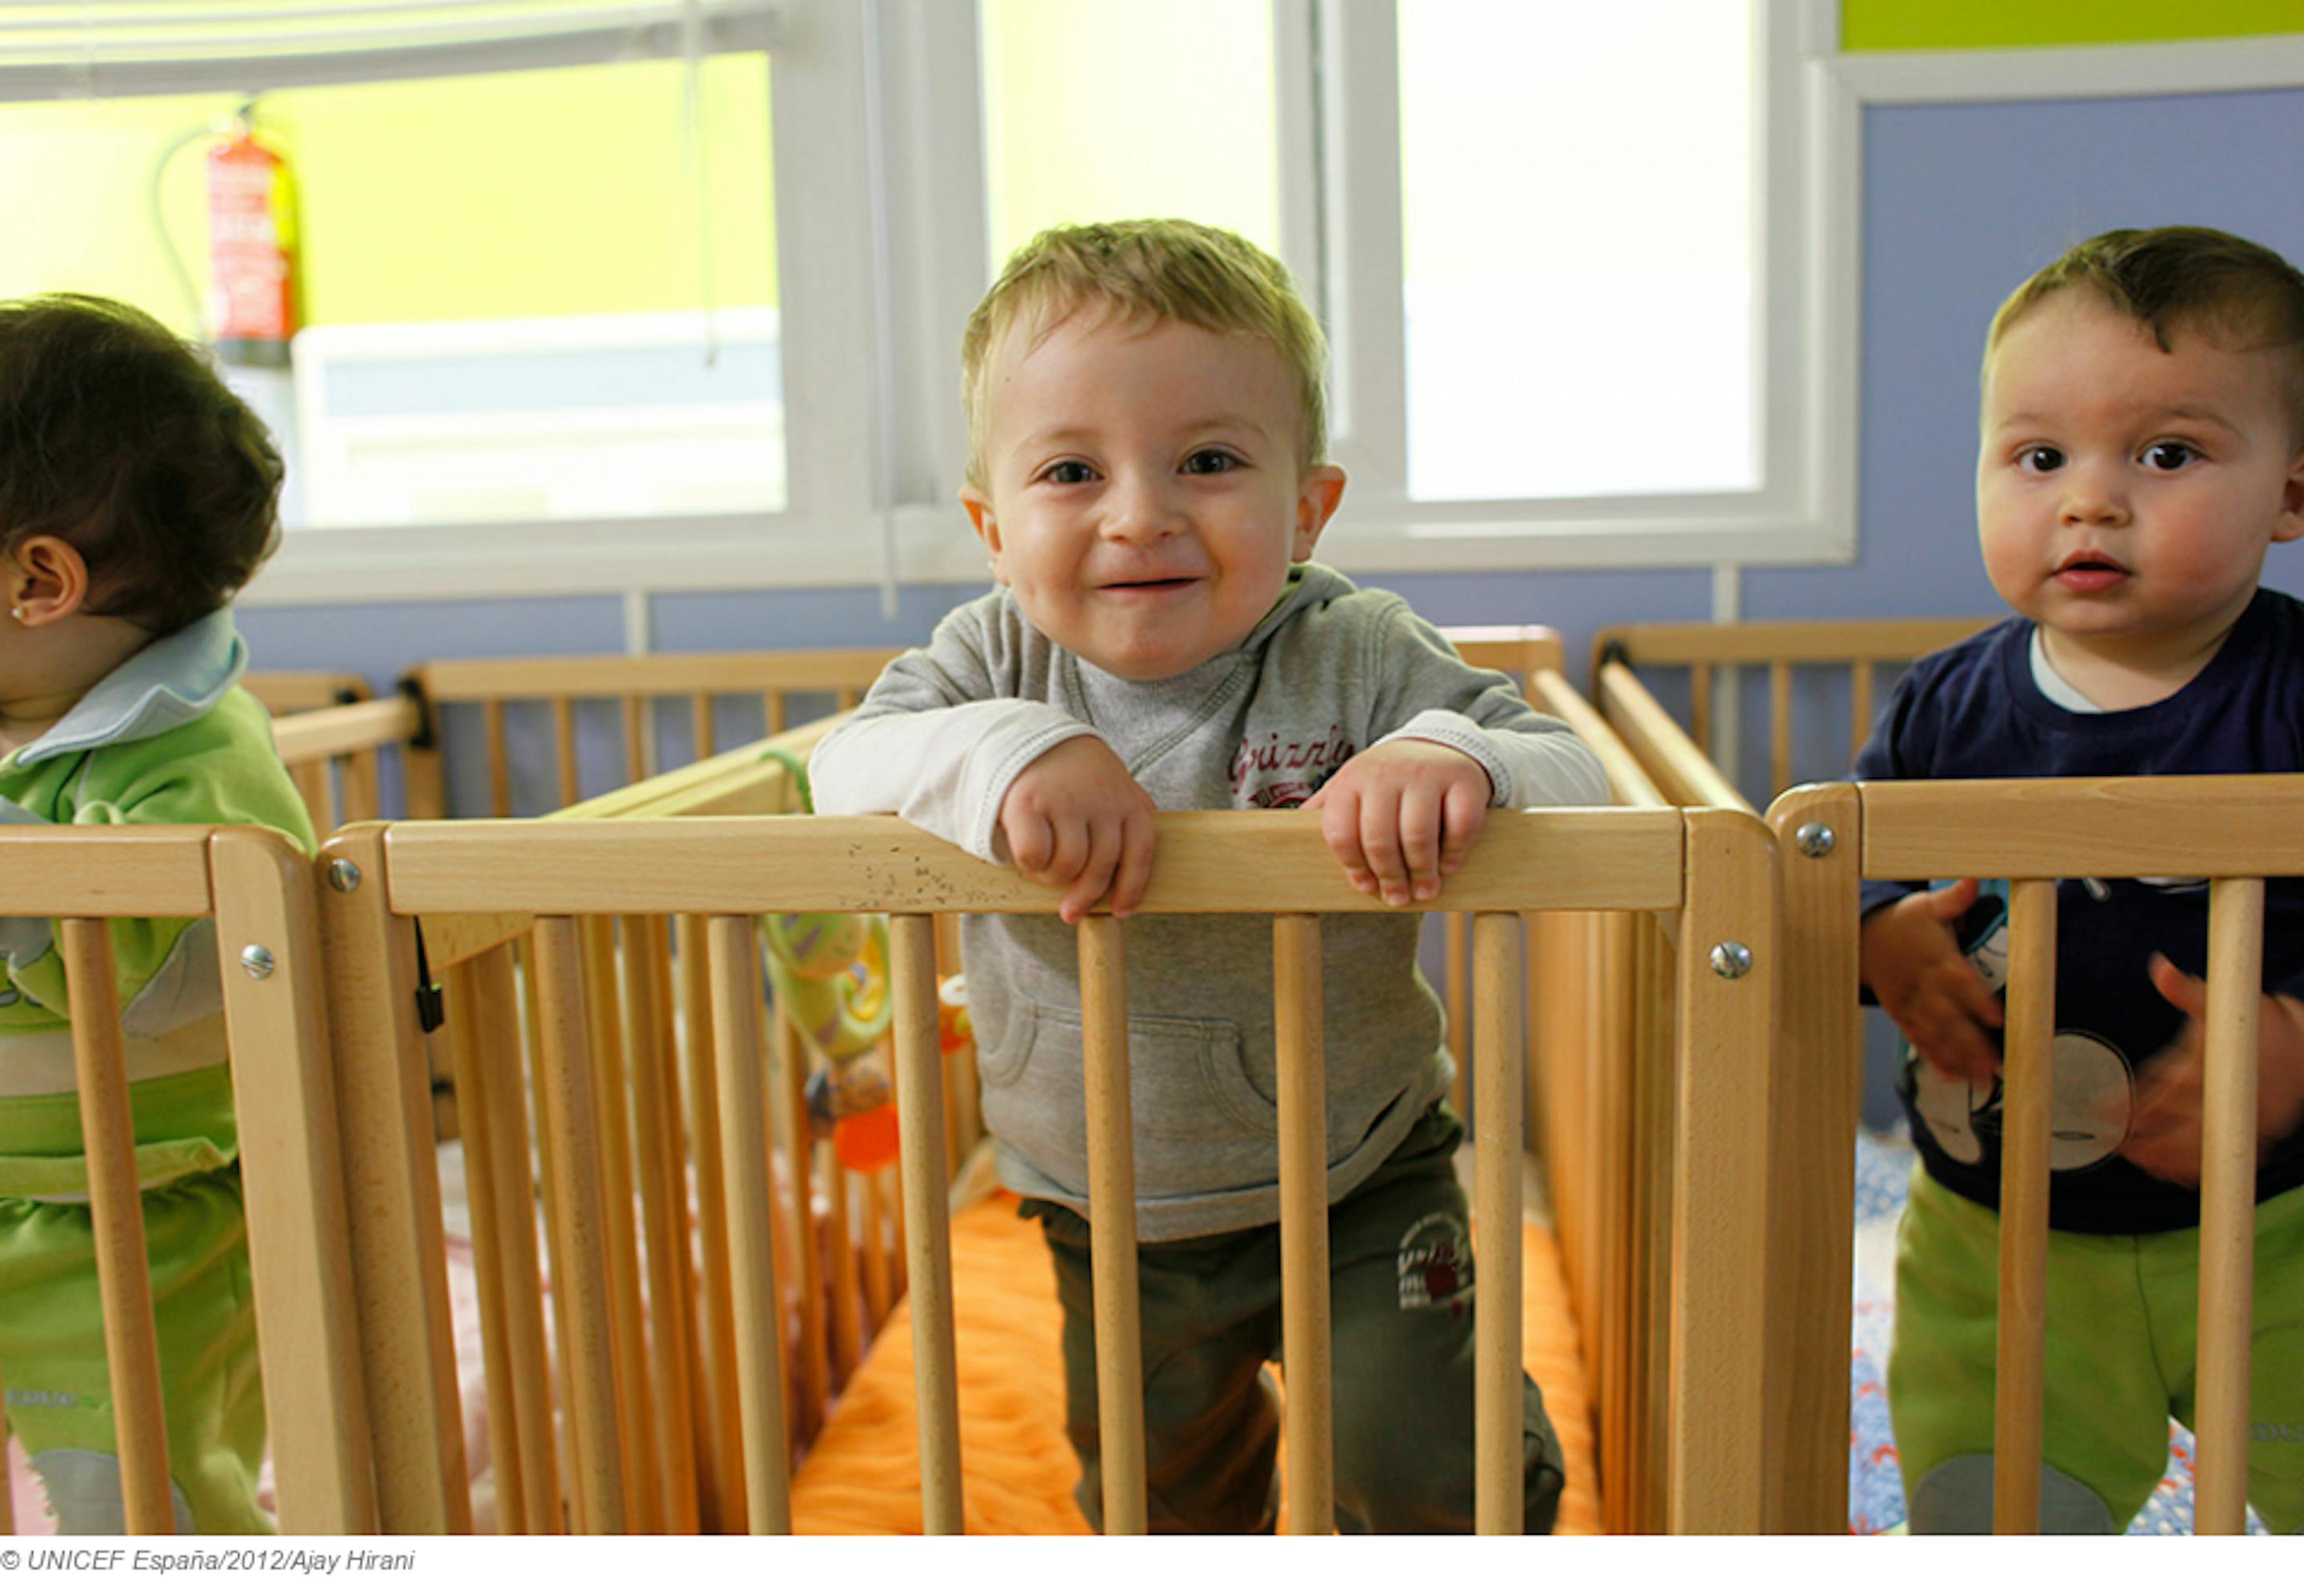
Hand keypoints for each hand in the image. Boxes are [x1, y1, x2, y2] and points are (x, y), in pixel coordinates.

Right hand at [996, 736, 1155, 923]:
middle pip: (1101, 868)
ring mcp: (1065, 801)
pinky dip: (1031, 865)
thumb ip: (1129, 813)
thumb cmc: (1073, 773)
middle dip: (1085, 897)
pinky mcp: (1028, 803)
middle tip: (1071, 911)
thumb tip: (1139, 861)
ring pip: (1067, 866)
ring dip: (1054, 879)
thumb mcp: (1112, 784)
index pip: (1139, 853)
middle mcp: (1101, 800)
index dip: (1131, 889)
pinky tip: (1028, 860)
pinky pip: (1034, 854)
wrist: (1027, 735)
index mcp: (1127, 801)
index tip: (1120, 911)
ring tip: (1045, 872)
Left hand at [1302, 738, 1490, 906]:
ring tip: (1424, 891)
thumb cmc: (1388, 780)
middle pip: (1380, 840)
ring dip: (1422, 872)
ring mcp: (1426, 775)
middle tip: (1398, 898)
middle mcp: (1385, 774)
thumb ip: (1327, 809)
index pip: (1341, 833)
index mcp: (1351, 780)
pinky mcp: (1463, 780)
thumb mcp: (1352, 786)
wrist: (1440, 745)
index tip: (1365, 888)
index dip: (1352, 868)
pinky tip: (1448, 867)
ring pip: (1418, 836)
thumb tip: (1284, 833)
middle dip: (1389, 877)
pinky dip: (1454, 854)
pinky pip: (1459, 827)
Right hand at [1857, 879, 2003, 1084]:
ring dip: (1958, 1057)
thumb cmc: (1903, 921)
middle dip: (1970, 1041)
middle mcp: (1921, 984)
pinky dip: (1935, 1059)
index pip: (1957, 979)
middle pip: (1947, 1016)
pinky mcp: (1902, 1016)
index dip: (1976, 999)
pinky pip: (1919, 1040)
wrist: (1862, 938)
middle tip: (1994, 1063)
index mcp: (1933, 956)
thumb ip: (1953, 899)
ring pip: (1935, 1033)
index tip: (1996, 1017)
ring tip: (1981, 1078)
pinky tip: (1952, 1076)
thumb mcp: (1925, 905)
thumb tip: (1972, 881)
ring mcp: (1910, 1003)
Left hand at [2122, 956, 2303, 1186]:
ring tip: (2138, 1160)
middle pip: (2182, 1126)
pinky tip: (2172, 1173)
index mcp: (2216, 1067)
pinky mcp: (2253, 1132)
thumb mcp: (2221, 1002)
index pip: (2169, 1089)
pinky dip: (2199, 1166)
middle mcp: (2228, 1096)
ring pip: (2201, 1145)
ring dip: (2169, 1157)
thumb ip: (2186, 991)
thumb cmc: (2257, 1024)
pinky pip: (2223, 1155)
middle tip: (2119, 1146)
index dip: (2139, 1103)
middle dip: (2150, 1138)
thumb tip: (2159, 967)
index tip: (2107, 1111)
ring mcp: (2242, 1117)